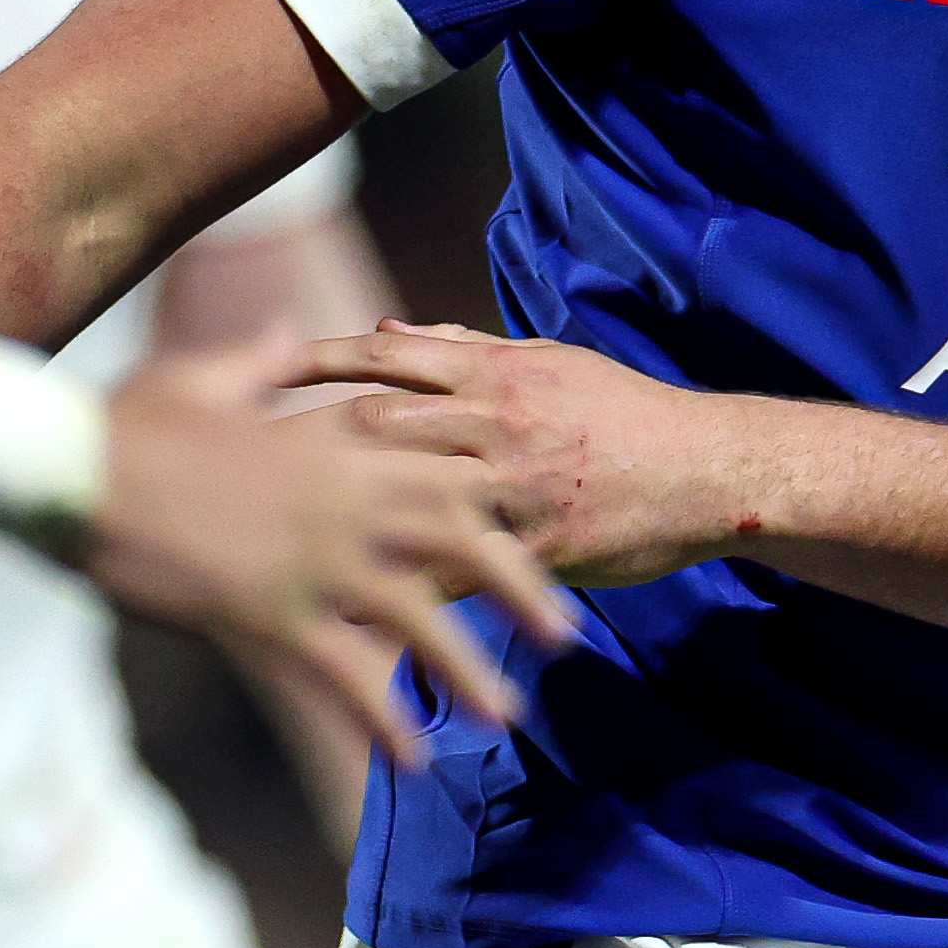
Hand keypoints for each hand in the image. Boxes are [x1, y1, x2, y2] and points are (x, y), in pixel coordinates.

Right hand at [83, 338, 579, 766]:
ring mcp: (309, 560)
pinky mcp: (266, 612)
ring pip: (418, 616)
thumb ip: (260, 363)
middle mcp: (339, 501)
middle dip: (521, 587)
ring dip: (469, 668)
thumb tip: (284, 338)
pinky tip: (411, 760)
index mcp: (331, 446)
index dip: (496, 509)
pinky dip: (383, 718)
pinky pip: (343, 675)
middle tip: (570, 635)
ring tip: (509, 715)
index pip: (438, 474)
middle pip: (461, 542)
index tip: (536, 536)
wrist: (71, 467)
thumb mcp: (202, 377)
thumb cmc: (128, 422)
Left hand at [301, 321, 744, 584]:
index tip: (258, 369)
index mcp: (493, 372)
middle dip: (311, 444)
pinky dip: (405, 596)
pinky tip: (354, 619)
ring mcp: (513, 487)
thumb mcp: (544, 362)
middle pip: (380, 426)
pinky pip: (456, 575)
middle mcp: (495, 422)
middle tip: (243, 462)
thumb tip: (385, 328)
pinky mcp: (533, 547)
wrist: (704, 469)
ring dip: (342, 521)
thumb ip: (462, 347)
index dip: (317, 362)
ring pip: (408, 499)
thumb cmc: (620, 412)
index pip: (386, 356)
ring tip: (271, 542)